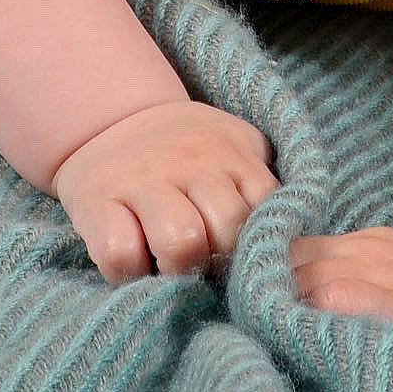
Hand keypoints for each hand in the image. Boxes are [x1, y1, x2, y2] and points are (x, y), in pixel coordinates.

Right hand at [53, 100, 279, 282]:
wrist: (112, 118)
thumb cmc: (188, 148)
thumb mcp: (234, 148)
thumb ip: (262, 184)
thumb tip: (295, 244)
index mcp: (231, 154)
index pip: (267, 210)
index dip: (262, 247)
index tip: (251, 262)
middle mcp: (191, 163)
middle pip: (228, 231)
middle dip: (223, 263)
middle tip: (209, 269)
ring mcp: (144, 181)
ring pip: (181, 244)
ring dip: (180, 271)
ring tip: (173, 270)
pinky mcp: (97, 201)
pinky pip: (121, 254)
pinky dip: (130, 273)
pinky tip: (136, 264)